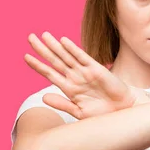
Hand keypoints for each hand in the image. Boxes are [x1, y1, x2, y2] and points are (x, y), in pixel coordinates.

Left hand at [24, 32, 138, 119]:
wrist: (123, 111)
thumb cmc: (103, 114)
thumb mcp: (79, 112)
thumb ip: (62, 104)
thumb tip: (43, 98)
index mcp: (69, 88)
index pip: (50, 73)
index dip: (37, 65)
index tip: (25, 56)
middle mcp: (75, 78)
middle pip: (55, 60)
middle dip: (42, 49)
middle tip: (29, 37)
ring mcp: (85, 72)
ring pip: (66, 56)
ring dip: (55, 46)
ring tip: (43, 35)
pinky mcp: (97, 69)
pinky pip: (82, 58)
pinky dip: (73, 49)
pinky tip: (63, 42)